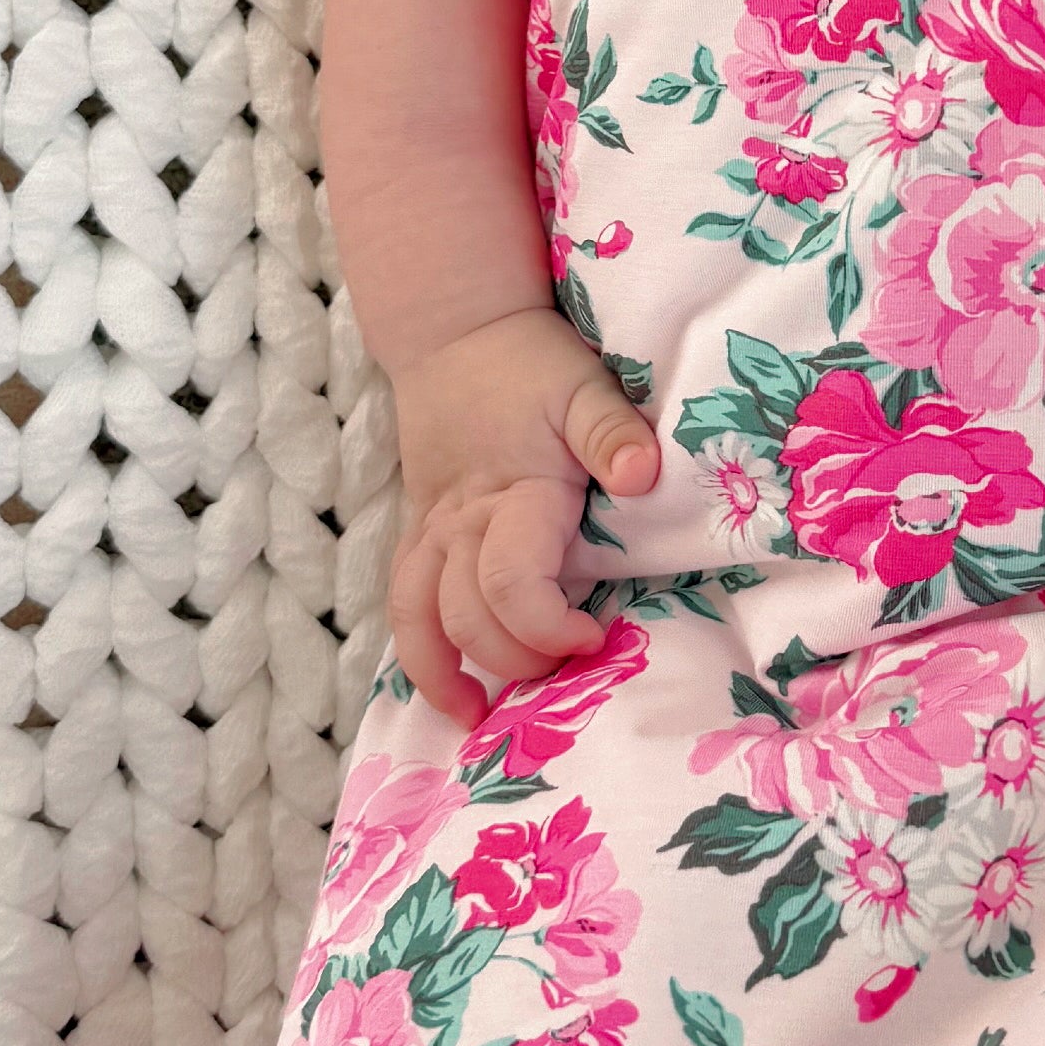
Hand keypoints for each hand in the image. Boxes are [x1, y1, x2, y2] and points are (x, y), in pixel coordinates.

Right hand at [382, 310, 659, 731]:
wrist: (458, 330)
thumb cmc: (532, 361)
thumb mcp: (584, 384)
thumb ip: (612, 431)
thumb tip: (643, 476)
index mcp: (510, 494)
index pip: (512, 585)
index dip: (553, 627)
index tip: (598, 636)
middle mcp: (461, 521)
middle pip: (467, 617)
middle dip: (516, 658)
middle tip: (568, 667)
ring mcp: (430, 529)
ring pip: (417, 617)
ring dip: (443, 672)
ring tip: (476, 715)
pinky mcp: (417, 532)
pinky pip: (401, 600)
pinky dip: (416, 648)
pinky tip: (443, 682)